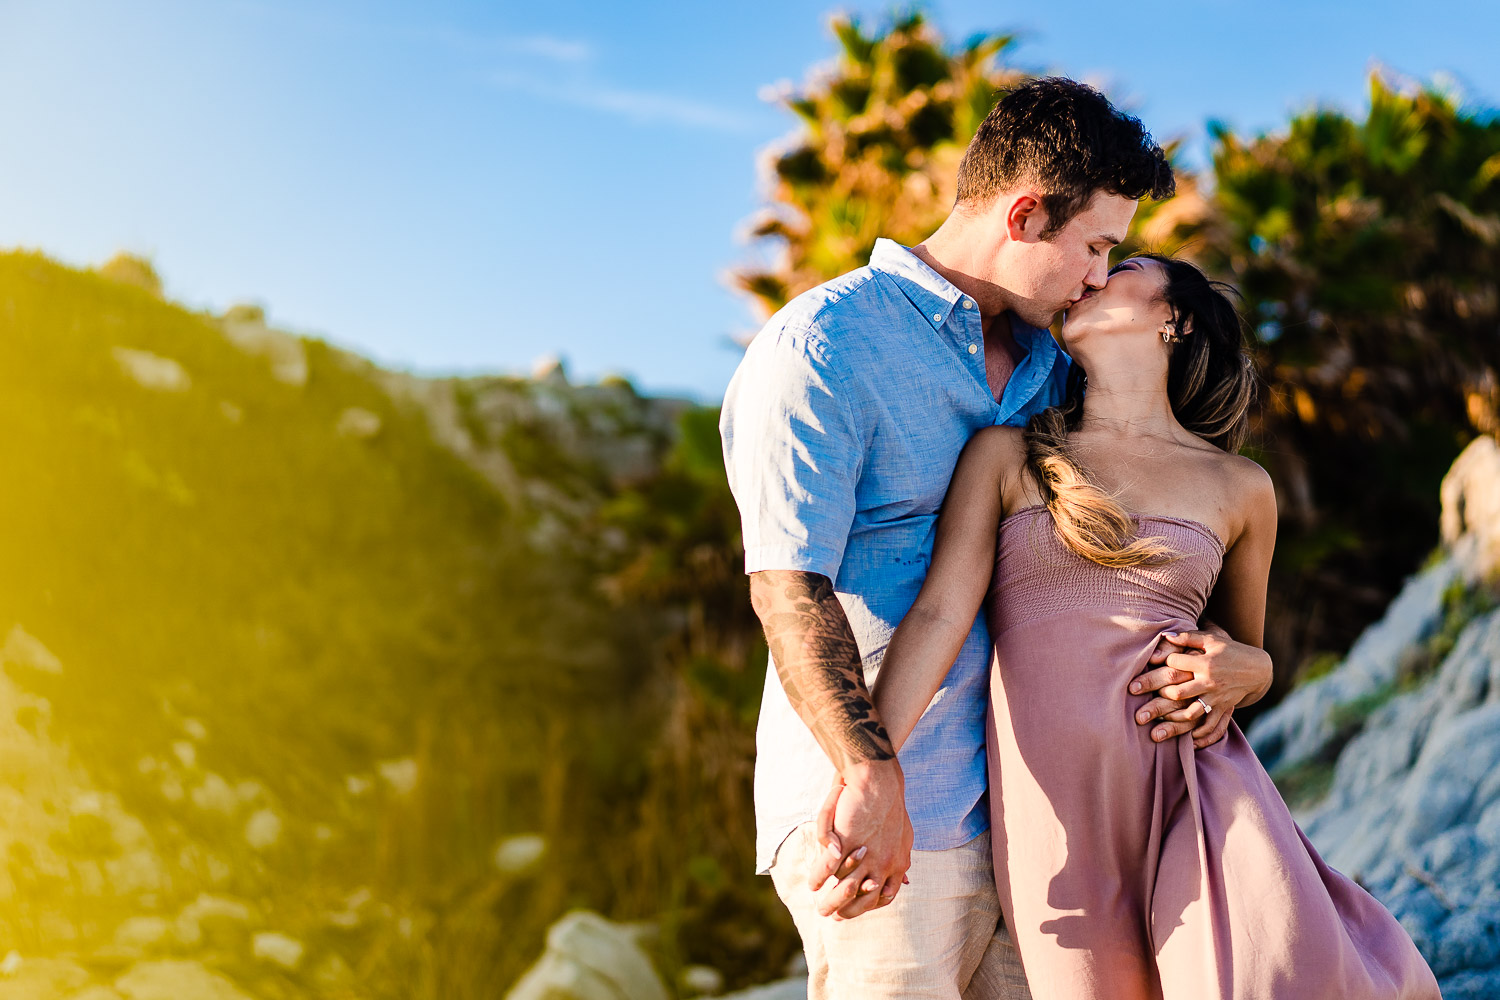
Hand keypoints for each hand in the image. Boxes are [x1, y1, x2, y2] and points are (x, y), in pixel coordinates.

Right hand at [805, 760, 911, 919]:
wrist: (877, 777)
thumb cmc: (888, 803)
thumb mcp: (904, 835)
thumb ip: (900, 859)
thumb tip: (906, 882)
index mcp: (898, 863)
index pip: (885, 896)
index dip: (868, 905)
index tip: (856, 908)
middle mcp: (883, 864)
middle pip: (862, 900)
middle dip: (847, 911)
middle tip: (834, 915)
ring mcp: (863, 856)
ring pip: (842, 888)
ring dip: (829, 899)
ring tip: (820, 904)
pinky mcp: (843, 844)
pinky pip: (826, 870)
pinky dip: (817, 878)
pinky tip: (812, 884)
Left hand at [1128, 626, 1271, 749]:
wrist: (1258, 668)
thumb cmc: (1229, 651)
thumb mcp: (1210, 640)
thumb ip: (1187, 637)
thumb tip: (1164, 635)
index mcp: (1204, 663)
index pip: (1174, 665)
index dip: (1158, 664)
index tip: (1147, 666)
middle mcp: (1209, 682)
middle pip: (1177, 693)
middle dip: (1155, 701)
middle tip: (1137, 710)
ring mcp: (1217, 698)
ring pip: (1191, 713)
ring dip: (1172, 722)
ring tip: (1155, 729)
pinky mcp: (1224, 708)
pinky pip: (1211, 726)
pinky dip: (1199, 735)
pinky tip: (1186, 740)